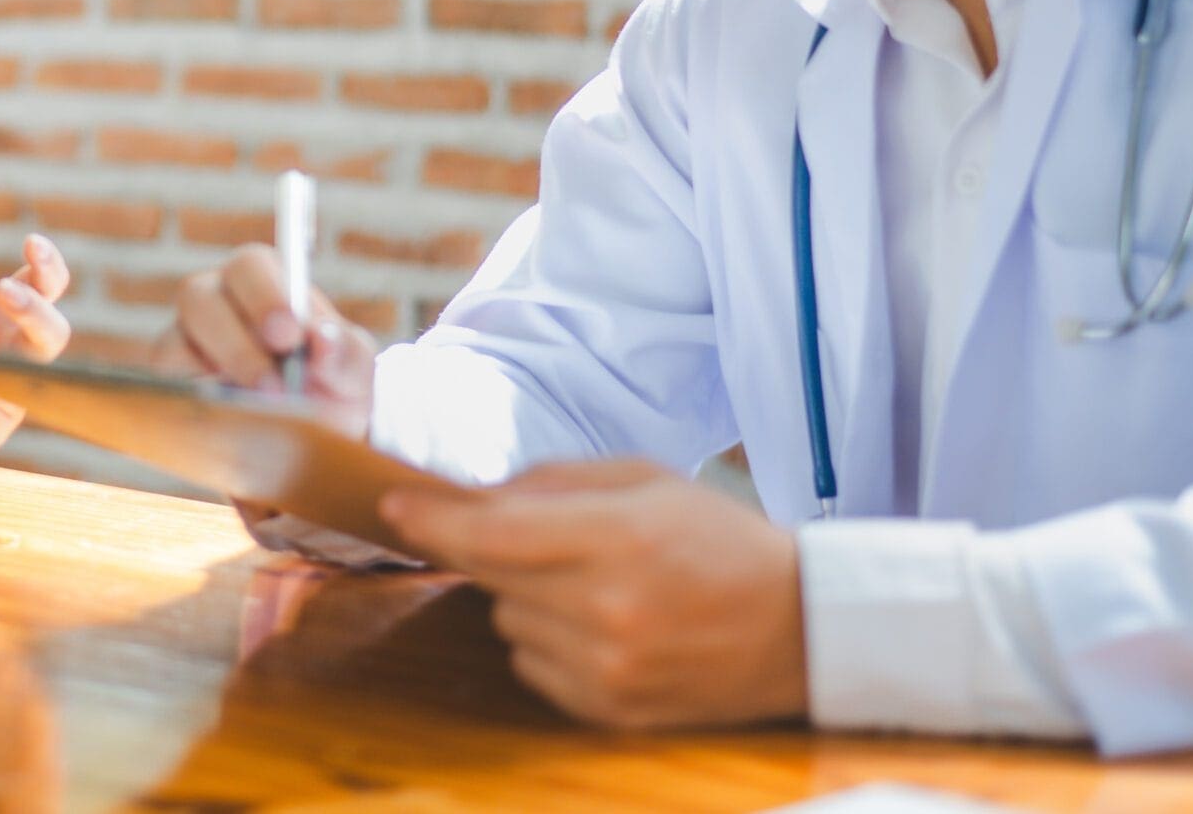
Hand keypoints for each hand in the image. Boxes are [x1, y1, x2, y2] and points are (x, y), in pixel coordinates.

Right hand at [152, 244, 376, 432]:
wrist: (313, 437)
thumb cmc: (331, 386)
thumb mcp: (353, 370)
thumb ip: (345, 352)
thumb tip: (323, 340)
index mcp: (263, 280)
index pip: (250, 267)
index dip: (264, 296)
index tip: (289, 336)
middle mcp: (215, 300)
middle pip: (197, 295)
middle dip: (236, 343)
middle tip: (275, 386)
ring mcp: (185, 341)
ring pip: (173, 344)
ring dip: (215, 384)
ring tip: (261, 412)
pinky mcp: (170, 385)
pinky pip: (164, 389)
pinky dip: (195, 406)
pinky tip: (230, 424)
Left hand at [380, 458, 807, 729]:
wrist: (798, 629)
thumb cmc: (716, 539)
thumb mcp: (643, 480)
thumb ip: (553, 482)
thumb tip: (474, 497)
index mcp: (617, 539)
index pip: (494, 534)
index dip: (435, 519)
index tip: (394, 503)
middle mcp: (606, 611)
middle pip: (492, 575)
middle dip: (493, 548)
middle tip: (544, 538)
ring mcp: (607, 669)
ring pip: (507, 620)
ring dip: (526, 597)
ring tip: (597, 585)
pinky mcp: (608, 710)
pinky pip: (531, 665)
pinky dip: (547, 641)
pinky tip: (602, 626)